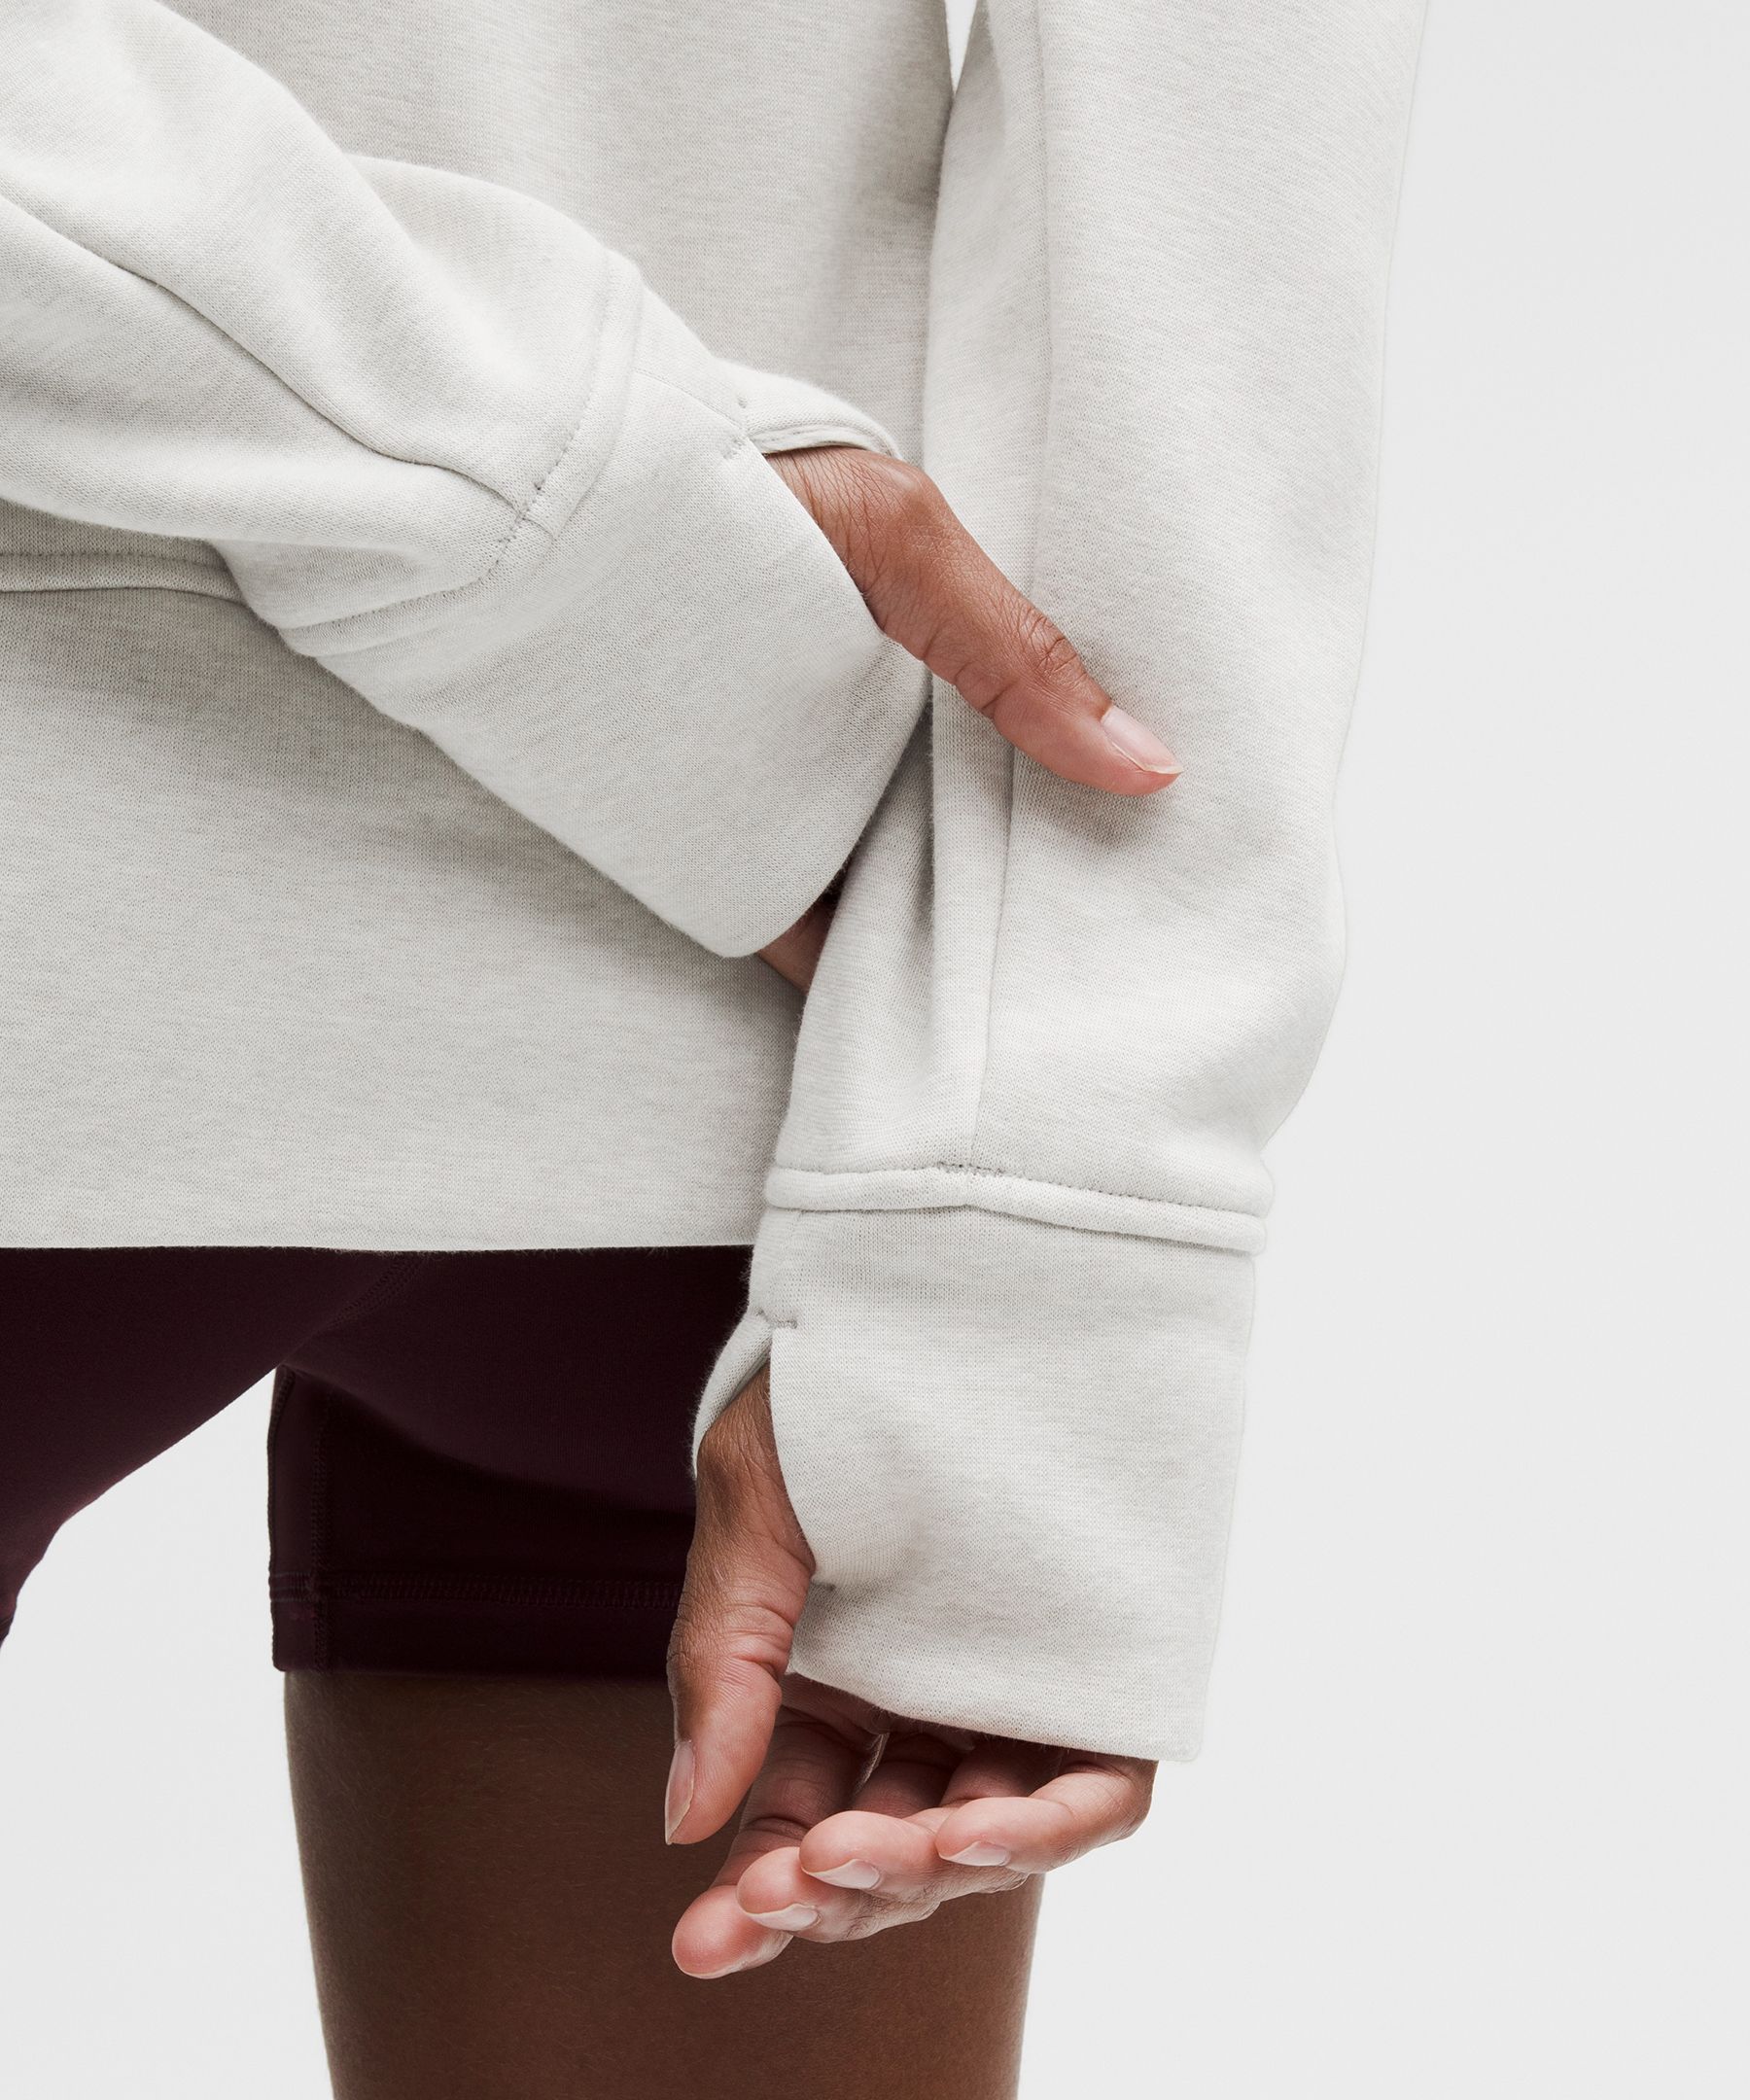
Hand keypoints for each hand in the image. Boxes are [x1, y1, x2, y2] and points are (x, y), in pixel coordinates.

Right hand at [664, 1368, 1156, 1976]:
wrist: (961, 1276)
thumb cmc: (838, 1383)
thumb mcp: (754, 1506)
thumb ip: (724, 1658)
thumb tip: (682, 1822)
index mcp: (833, 1683)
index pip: (798, 1826)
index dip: (756, 1894)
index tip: (709, 1936)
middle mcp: (928, 1703)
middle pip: (890, 1851)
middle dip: (835, 1892)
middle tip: (794, 1886)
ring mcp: (1019, 1692)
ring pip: (987, 1837)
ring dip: (929, 1869)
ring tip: (878, 1852)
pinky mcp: (1105, 1671)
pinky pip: (1097, 1790)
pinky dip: (1048, 1826)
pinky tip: (982, 1826)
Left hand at [756, 445, 1182, 988]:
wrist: (529, 508)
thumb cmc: (728, 484)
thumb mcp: (898, 540)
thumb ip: (1014, 653)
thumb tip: (1150, 765)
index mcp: (908, 644)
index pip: (1016, 739)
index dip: (1082, 800)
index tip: (1158, 866)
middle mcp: (852, 724)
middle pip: (960, 829)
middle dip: (1024, 890)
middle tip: (1119, 963)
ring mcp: (782, 795)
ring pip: (886, 889)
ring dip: (941, 943)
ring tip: (1036, 1015)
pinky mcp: (708, 858)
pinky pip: (795, 933)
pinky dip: (848, 978)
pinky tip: (909, 1031)